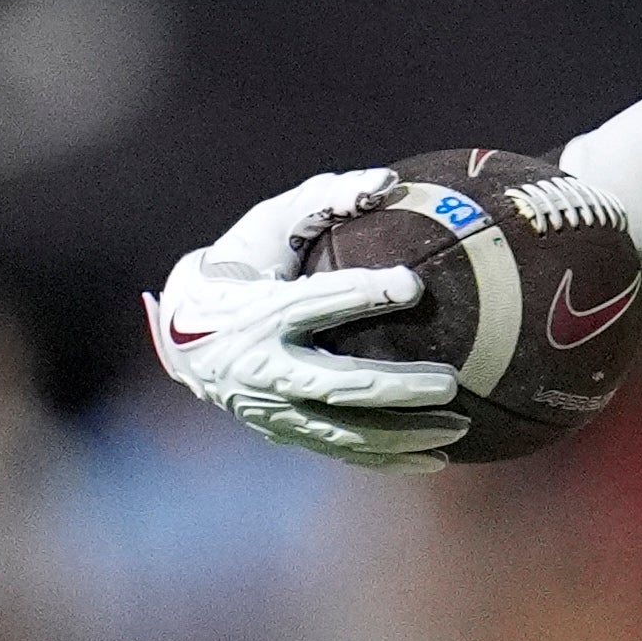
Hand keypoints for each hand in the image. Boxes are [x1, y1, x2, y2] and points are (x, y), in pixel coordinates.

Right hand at [146, 169, 457, 467]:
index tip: (413, 284)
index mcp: (257, 311)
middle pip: (337, 384)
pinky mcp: (281, 433)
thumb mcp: (268, 224)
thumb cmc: (241, 265)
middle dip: (397, 387)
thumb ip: (321, 200)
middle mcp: (261, 367)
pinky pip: (339, 450)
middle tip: (449, 382)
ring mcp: (270, 409)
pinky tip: (434, 460)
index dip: (363, 294)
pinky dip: (387, 458)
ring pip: (344, 431)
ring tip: (459, 429)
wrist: (182, 331)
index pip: (315, 302)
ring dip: (403, 435)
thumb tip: (386, 181)